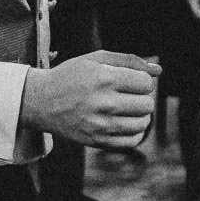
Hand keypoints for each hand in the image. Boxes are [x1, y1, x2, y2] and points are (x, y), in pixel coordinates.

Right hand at [20, 50, 161, 148]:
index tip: (129, 80)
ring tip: (126, 108)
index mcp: (104, 78)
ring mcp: (101, 125)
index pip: (146, 83)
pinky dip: (134, 132)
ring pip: (143, 123)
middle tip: (127, 94)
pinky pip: (132, 141)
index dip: (141, 80)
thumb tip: (158, 70)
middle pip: (147, 104)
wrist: (41, 101)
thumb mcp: (96, 58)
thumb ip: (129, 60)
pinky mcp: (97, 141)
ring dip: (140, 115)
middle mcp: (104, 103)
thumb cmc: (71, 76)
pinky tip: (124, 122)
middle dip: (141, 97)